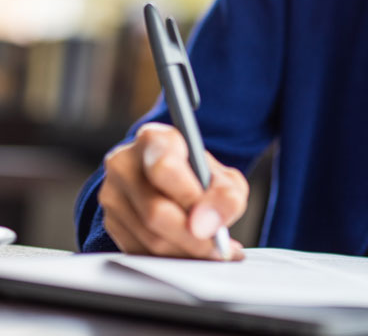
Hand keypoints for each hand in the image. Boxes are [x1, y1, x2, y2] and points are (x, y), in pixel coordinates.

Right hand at [98, 122, 247, 259]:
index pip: (164, 168)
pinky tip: (194, 255)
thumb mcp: (223, 177)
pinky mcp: (109, 222)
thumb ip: (226, 195)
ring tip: (213, 253)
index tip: (210, 221)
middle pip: (154, 211)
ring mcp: (112, 194)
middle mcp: (124, 163)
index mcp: (154, 140)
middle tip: (218, 248)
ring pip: (148, 237)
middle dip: (192, 237)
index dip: (188, 198)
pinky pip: (140, 252)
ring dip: (185, 252)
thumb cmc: (198, 175)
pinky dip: (171, 260)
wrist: (171, 179)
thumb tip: (209, 225)